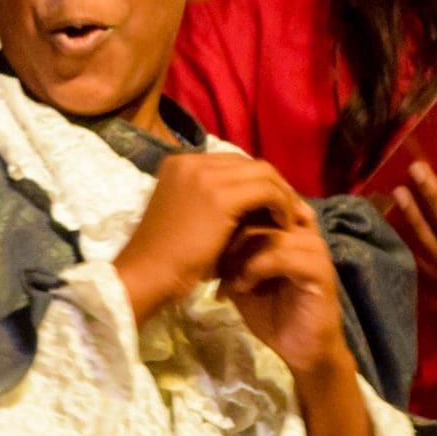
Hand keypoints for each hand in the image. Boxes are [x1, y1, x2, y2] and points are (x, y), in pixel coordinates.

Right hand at [113, 154, 307, 323]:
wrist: (146, 275)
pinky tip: (283, 227)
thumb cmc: (165, 257)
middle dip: (274, 185)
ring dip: (282, 195)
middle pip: (249, 163)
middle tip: (290, 210)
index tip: (272, 205)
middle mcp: (190, 161)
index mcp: (179, 163)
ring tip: (289, 220)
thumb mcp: (188, 217)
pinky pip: (267, 191)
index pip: (231, 163)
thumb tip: (254, 203)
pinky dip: (281, 206)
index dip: (256, 182)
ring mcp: (204, 175)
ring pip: (263, 173)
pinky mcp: (220, 196)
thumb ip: (214, 201)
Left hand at [217, 198, 348, 384]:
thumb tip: (199, 229)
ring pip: (269, 232)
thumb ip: (226, 248)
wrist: (300, 348)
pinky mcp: (320, 270)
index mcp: (285, 225)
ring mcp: (314, 247)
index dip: (227, 219)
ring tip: (224, 276)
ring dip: (239, 254)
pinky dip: (255, 269)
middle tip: (210, 260)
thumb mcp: (238, 273)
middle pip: (261, 210)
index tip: (205, 244)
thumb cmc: (268, 309)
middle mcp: (302, 229)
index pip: (255, 199)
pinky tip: (240, 287)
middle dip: (229, 235)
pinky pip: (282, 255)